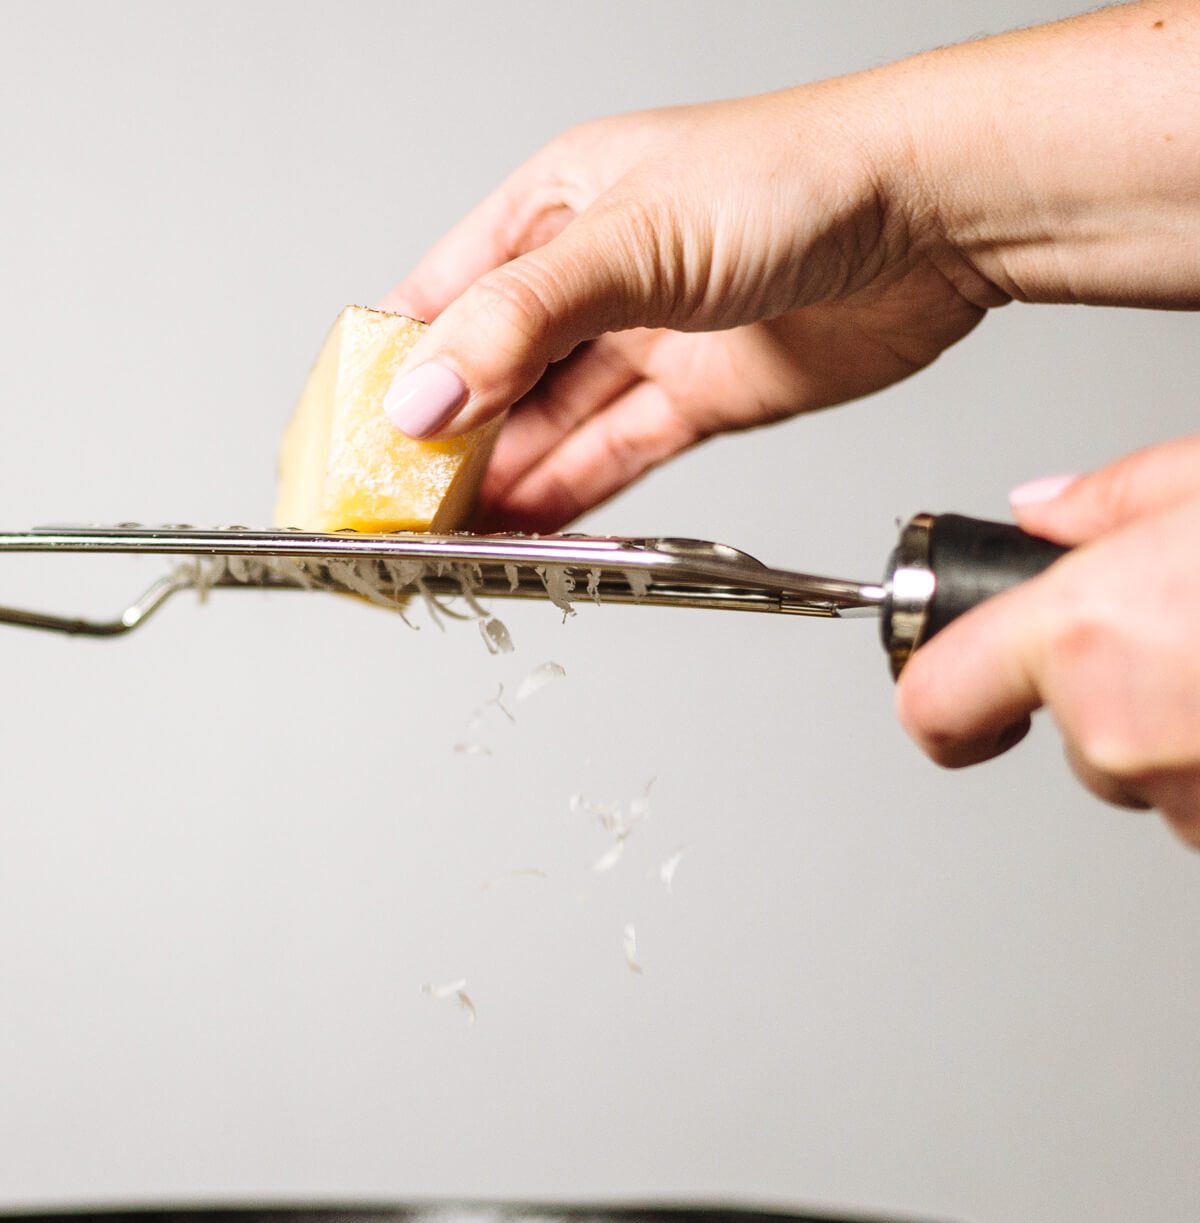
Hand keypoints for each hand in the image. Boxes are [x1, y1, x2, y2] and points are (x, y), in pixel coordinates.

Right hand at [379, 84, 992, 528]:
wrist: (932, 218)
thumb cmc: (798, 176)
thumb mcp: (630, 239)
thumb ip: (520, 322)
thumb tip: (425, 394)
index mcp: (554, 208)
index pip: (440, 299)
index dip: (389, 372)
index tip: (348, 443)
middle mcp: (595, 278)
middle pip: (492, 378)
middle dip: (443, 448)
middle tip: (397, 516)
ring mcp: (649, 342)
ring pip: (552, 429)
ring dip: (503, 487)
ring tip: (452, 542)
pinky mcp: (703, 400)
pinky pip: (616, 460)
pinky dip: (573, 501)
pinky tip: (530, 533)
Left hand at [896, 436, 1199, 849]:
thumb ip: (1113, 500)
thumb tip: (1044, 510)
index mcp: (1086, 632)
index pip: (934, 701)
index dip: (937, 711)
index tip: (954, 713)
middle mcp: (1115, 728)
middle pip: (1068, 730)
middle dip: (1111, 691)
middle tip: (1185, 635)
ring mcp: (1176, 795)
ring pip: (1138, 770)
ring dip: (1172, 730)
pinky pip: (1194, 804)